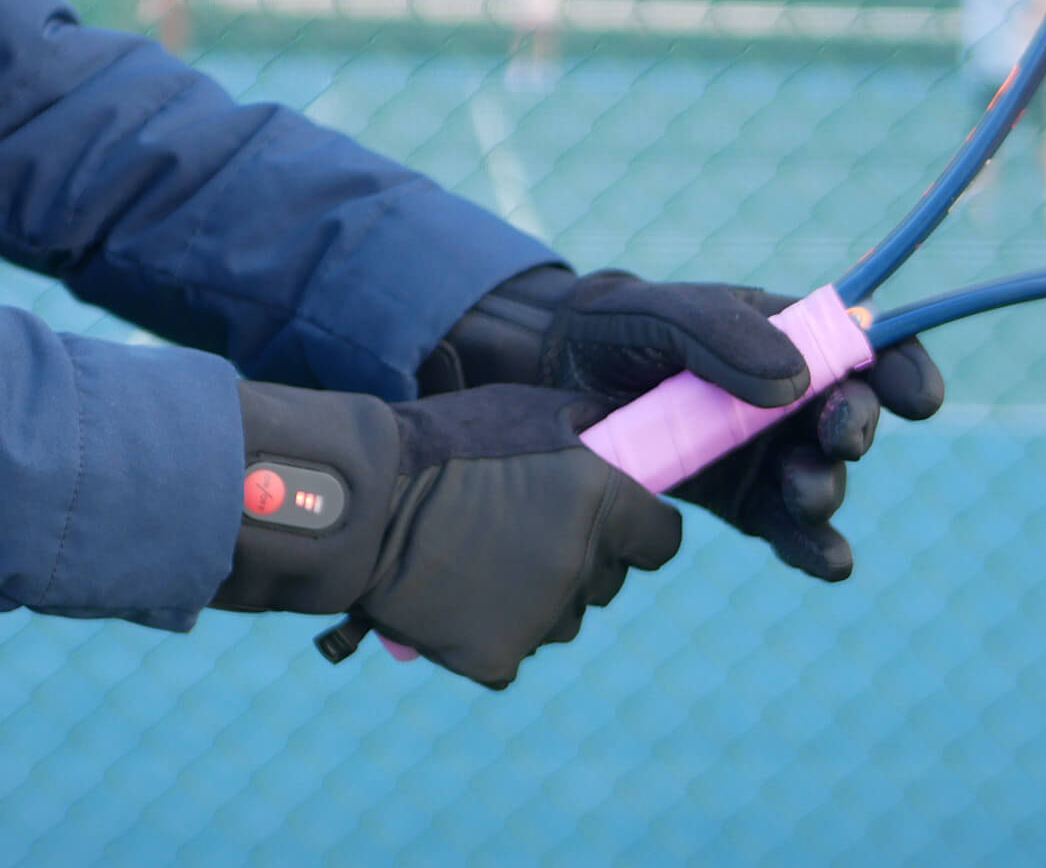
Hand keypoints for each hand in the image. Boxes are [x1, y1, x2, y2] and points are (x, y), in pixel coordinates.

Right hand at [212, 381, 680, 688]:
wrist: (364, 499)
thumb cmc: (447, 441)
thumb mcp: (529, 408)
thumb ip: (586, 425)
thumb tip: (619, 427)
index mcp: (601, 503)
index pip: (662, 539)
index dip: (643, 529)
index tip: (620, 524)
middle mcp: (581, 563)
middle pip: (609, 578)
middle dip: (584, 557)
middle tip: (530, 531)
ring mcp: (539, 616)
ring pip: (565, 619)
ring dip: (542, 598)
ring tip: (487, 562)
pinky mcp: (495, 656)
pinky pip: (514, 651)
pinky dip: (492, 633)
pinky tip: (460, 597)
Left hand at [419, 267, 943, 578]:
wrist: (554, 379)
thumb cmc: (615, 330)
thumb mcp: (661, 314)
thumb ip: (724, 333)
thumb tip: (799, 378)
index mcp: (784, 335)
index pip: (864, 346)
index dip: (902, 368)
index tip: (919, 397)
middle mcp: (787, 396)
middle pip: (849, 417)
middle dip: (853, 429)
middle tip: (835, 438)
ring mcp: (765, 453)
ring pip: (822, 479)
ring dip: (827, 491)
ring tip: (805, 495)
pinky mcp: (738, 500)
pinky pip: (786, 530)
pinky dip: (812, 548)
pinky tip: (828, 562)